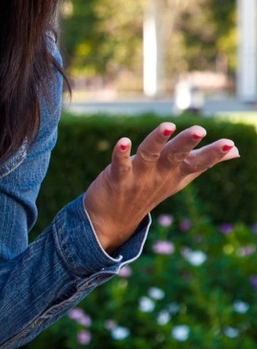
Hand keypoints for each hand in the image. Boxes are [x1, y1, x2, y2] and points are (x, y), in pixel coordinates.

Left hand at [83, 122, 238, 252]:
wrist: (112, 221)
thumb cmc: (149, 191)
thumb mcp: (179, 177)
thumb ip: (202, 162)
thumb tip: (236, 151)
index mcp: (176, 174)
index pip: (197, 162)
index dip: (213, 154)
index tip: (228, 143)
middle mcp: (159, 175)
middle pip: (175, 156)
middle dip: (186, 143)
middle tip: (199, 130)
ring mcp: (138, 177)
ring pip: (149, 155)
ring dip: (157, 140)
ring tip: (167, 126)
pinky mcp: (117, 178)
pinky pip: (120, 165)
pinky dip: (121, 153)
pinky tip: (123, 141)